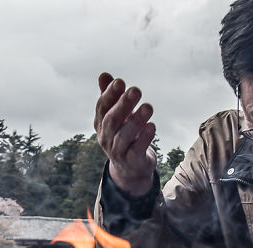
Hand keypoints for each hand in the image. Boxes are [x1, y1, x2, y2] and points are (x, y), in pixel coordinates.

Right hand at [94, 73, 156, 195]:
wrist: (131, 167)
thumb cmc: (124, 134)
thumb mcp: (118, 115)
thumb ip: (112, 96)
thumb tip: (103, 75)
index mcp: (101, 124)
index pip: (102, 108)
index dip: (109, 95)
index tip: (120, 82)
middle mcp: (106, 138)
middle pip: (111, 121)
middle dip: (123, 105)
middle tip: (136, 90)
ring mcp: (118, 151)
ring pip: (124, 136)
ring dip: (136, 121)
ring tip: (148, 107)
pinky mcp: (132, 161)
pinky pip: (137, 150)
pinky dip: (144, 139)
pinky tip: (152, 126)